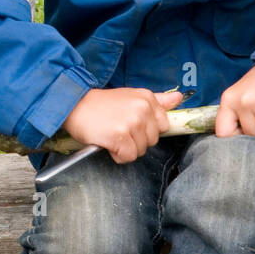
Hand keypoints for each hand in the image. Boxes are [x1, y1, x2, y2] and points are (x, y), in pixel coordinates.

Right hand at [61, 87, 185, 163]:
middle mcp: (142, 109)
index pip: (163, 126)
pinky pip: (128, 157)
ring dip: (126, 148)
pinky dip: (117, 155)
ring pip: (140, 151)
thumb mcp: (130, 96)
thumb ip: (157, 100)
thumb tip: (180, 98)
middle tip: (118, 129)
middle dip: (136, 140)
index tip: (131, 124)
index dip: (147, 130)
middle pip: (152, 141)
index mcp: (147, 98)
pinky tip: (107, 143)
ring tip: (111, 134)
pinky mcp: (119, 137)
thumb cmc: (101, 104)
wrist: (73, 105)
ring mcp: (131, 123)